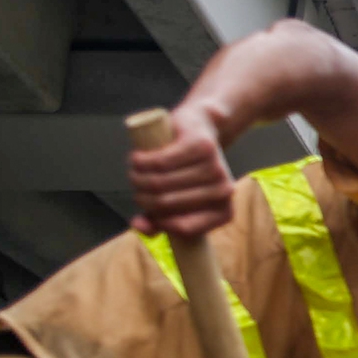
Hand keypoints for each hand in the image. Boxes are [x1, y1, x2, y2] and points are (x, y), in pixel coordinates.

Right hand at [128, 102, 235, 236]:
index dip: (157, 222)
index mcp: (224, 212)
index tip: (146, 209)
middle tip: (135, 184)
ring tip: (134, 171)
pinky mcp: (200, 146)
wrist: (201, 129)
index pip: (184, 229)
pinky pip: (160, 161)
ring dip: (136, 178)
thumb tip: (138, 228)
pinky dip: (140, 161)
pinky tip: (136, 159)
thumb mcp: (176, 197)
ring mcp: (215, 168)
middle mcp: (223, 192)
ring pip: (160, 182)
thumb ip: (158, 218)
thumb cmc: (187, 169)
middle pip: (166, 204)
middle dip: (141, 196)